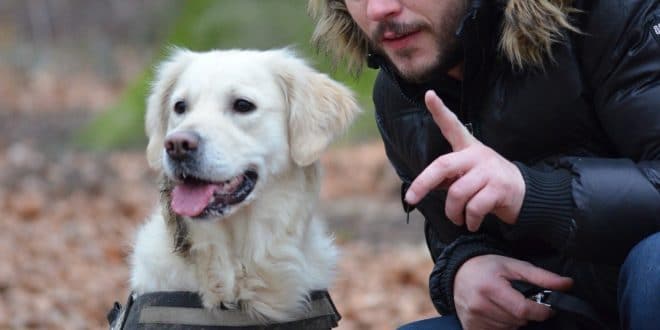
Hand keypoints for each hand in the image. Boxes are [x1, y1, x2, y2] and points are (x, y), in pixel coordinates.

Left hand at [404, 90, 525, 230]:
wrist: (525, 195)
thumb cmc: (488, 183)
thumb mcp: (467, 174)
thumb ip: (447, 176)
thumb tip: (422, 188)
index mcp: (468, 148)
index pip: (452, 125)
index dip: (439, 110)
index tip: (428, 95)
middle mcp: (478, 155)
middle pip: (443, 166)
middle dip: (423, 184)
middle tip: (411, 198)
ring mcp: (489, 171)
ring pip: (457, 193)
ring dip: (452, 212)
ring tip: (457, 219)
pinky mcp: (500, 188)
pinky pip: (474, 208)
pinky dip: (469, 220)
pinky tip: (471, 223)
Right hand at [454, 254, 572, 329]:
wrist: (458, 272)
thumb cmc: (487, 267)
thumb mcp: (514, 266)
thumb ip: (541, 276)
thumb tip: (568, 284)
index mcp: (490, 287)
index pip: (523, 310)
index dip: (540, 312)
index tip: (547, 309)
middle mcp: (479, 305)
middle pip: (517, 321)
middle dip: (526, 314)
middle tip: (520, 300)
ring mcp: (473, 319)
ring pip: (509, 329)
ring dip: (514, 321)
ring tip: (507, 305)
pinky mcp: (470, 328)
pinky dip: (503, 326)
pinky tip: (498, 313)